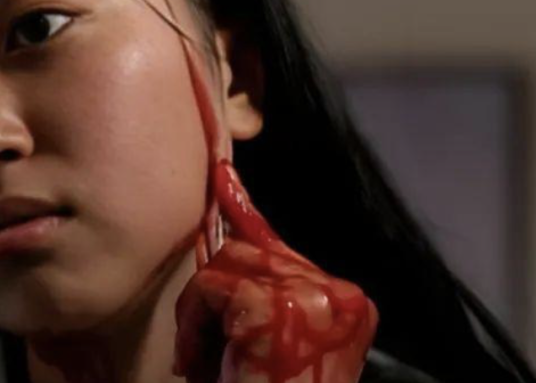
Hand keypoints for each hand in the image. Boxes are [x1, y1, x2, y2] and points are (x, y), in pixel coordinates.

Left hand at [174, 160, 377, 382]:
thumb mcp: (263, 344)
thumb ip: (253, 293)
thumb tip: (220, 236)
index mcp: (341, 301)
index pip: (277, 243)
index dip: (241, 208)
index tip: (220, 171)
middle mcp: (336, 293)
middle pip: (245, 251)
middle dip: (210, 297)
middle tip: (205, 354)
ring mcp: (311, 295)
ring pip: (223, 267)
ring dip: (199, 318)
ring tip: (210, 366)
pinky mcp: (275, 305)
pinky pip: (209, 290)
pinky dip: (194, 329)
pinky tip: (208, 367)